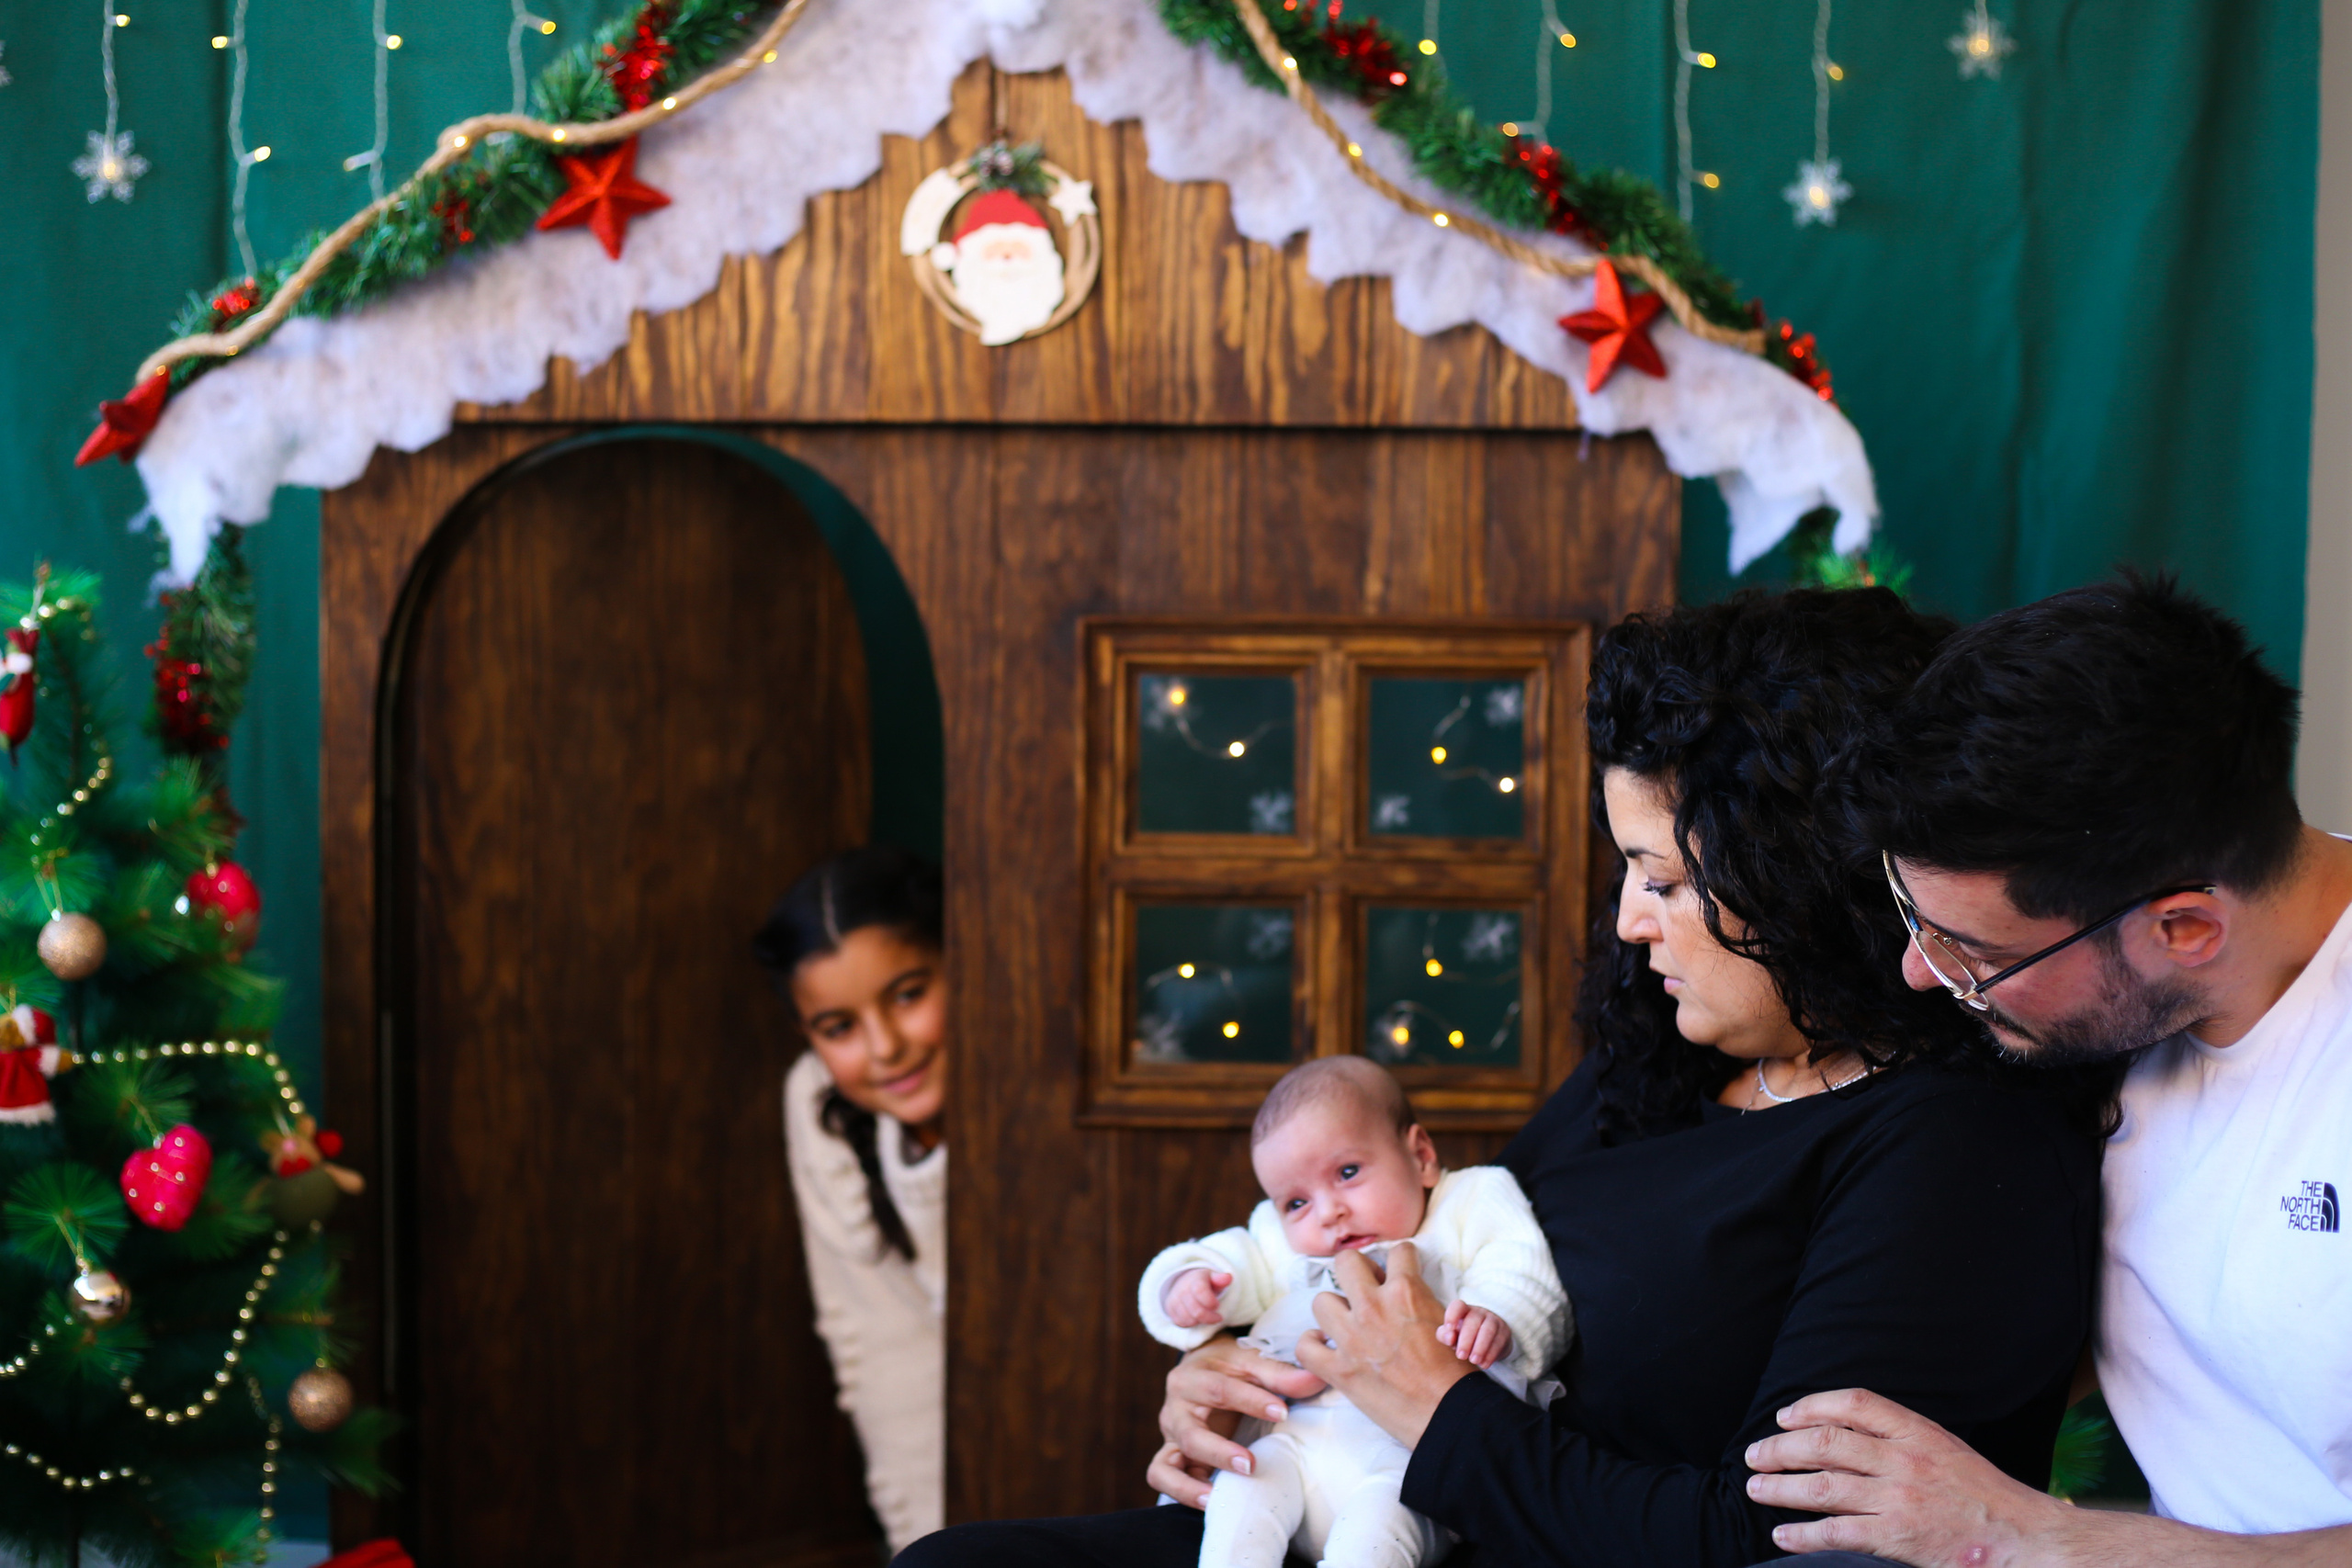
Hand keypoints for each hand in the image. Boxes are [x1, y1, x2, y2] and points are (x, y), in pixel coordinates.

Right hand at [1147, 1334, 1326, 1508]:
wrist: (1201, 1365)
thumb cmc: (1228, 1365)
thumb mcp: (1250, 1361)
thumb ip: (1281, 1374)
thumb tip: (1316, 1380)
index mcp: (1192, 1377)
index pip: (1219, 1390)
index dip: (1252, 1401)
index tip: (1283, 1412)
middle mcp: (1174, 1408)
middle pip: (1190, 1434)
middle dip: (1220, 1452)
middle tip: (1251, 1464)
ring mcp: (1170, 1436)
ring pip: (1166, 1466)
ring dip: (1189, 1485)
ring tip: (1217, 1496)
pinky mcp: (1171, 1455)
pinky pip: (1163, 1477)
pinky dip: (1181, 1491)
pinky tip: (1211, 1500)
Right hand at [1162, 1268, 1232, 1328]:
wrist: (1185, 1282)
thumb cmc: (1205, 1283)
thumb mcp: (1214, 1278)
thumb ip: (1221, 1279)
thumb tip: (1228, 1277)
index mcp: (1195, 1279)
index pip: (1200, 1292)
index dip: (1211, 1302)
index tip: (1217, 1305)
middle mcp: (1182, 1289)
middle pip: (1197, 1311)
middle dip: (1210, 1317)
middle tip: (1218, 1318)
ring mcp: (1175, 1299)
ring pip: (1189, 1319)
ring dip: (1201, 1321)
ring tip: (1207, 1316)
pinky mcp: (1170, 1309)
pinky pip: (1181, 1323)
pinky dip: (1191, 1323)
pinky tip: (1197, 1317)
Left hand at [1294, 1243, 1476, 1447]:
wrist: (1449, 1414)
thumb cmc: (1454, 1372)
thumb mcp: (1445, 1320)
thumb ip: (1418, 1298)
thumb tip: (1403, 1291)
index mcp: (1406, 1292)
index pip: (1398, 1250)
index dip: (1400, 1261)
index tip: (1398, 1272)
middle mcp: (1374, 1307)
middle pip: (1346, 1262)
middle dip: (1357, 1272)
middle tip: (1368, 1291)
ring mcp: (1352, 1338)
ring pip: (1321, 1300)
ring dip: (1334, 1311)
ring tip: (1347, 1324)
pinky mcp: (1339, 1370)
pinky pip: (1305, 1346)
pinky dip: (1313, 1346)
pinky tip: (1326, 1348)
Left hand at [1437, 1301, 1512, 1369]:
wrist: (1490, 1341)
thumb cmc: (1465, 1336)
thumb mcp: (1452, 1336)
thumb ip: (1445, 1335)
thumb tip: (1450, 1338)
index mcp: (1464, 1311)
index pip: (1458, 1306)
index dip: (1452, 1314)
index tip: (1449, 1328)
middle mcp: (1479, 1312)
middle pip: (1474, 1320)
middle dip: (1466, 1340)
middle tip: (1461, 1356)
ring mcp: (1494, 1320)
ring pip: (1489, 1330)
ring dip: (1481, 1347)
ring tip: (1474, 1361)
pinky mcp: (1504, 1332)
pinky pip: (1499, 1341)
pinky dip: (1491, 1354)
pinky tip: (1484, 1364)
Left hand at [1743, 1388, 2072, 1564]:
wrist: (2026, 1540)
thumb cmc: (1986, 1498)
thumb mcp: (1947, 1451)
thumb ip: (1902, 1440)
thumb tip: (1845, 1437)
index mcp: (1919, 1432)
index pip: (1854, 1404)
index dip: (1812, 1406)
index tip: (1784, 1417)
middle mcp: (1905, 1460)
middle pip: (1825, 1443)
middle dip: (1781, 1448)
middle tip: (1755, 1455)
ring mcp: (1901, 1499)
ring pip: (1823, 1486)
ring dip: (1781, 1487)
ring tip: (1755, 1488)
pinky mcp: (1899, 1538)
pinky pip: (1837, 1532)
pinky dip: (1803, 1533)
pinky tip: (1782, 1535)